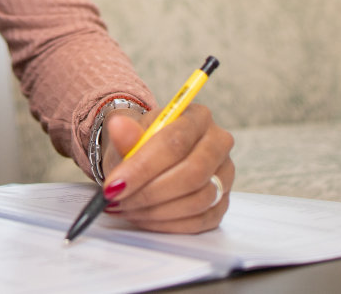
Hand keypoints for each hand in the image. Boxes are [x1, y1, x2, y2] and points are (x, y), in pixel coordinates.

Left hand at [98, 104, 233, 232]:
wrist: (150, 158)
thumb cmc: (142, 144)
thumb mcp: (128, 135)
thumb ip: (125, 134)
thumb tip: (117, 126)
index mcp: (198, 117)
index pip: (175, 142)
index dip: (143, 167)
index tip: (115, 185)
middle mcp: (219, 143)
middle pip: (194, 173)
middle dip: (151, 192)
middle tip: (120, 201)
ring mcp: (225, 175)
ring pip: (199, 200)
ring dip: (157, 210)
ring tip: (128, 208)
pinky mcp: (223, 203)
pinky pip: (201, 221)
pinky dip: (168, 224)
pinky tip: (144, 218)